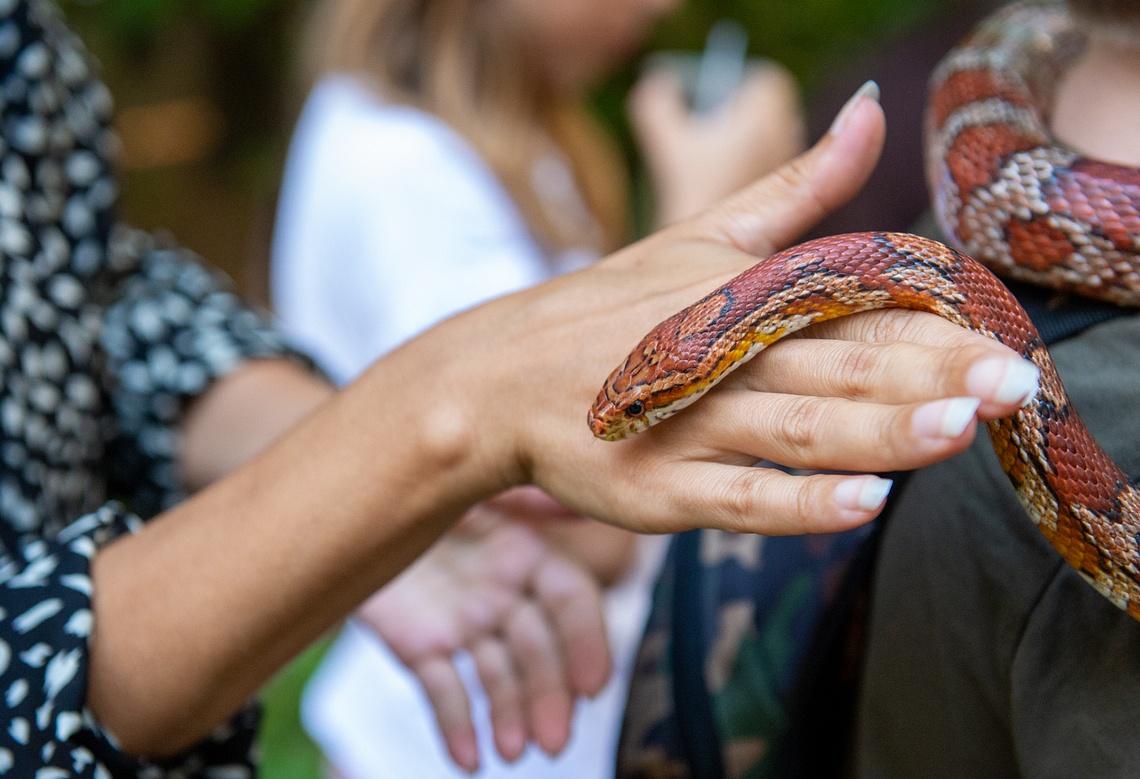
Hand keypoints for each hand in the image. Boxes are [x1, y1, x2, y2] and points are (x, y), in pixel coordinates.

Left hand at [356, 492, 609, 772]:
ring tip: (512, 754)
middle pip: (538, 650)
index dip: (587, 642)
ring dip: (510, 717)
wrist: (338, 492)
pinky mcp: (420, 643)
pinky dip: (455, 724)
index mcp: (526, 550)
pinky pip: (442, 688)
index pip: (572, 601)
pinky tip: (466, 757)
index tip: (595, 687)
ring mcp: (464, 621)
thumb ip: (527, 488)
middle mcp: (503, 591)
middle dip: (549, 696)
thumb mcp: (472, 471)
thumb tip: (578, 495)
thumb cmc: (414, 468)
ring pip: (496, 676)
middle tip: (553, 742)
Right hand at [408, 83, 1040, 535]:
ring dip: (876, 431)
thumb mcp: (701, 236)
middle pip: (840, 367)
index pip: (853, 309)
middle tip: (1013, 385)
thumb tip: (871, 112)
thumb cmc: (607, 308)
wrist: (497, 377)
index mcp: (746, 299)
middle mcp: (727, 360)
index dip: (935, 325)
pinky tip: (859, 505)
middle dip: (931, 377)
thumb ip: (798, 188)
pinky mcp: (659, 490)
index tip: (1010, 339)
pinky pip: (736, 498)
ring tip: (954, 431)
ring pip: (797, 430)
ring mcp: (691, 427)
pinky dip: (797, 503)